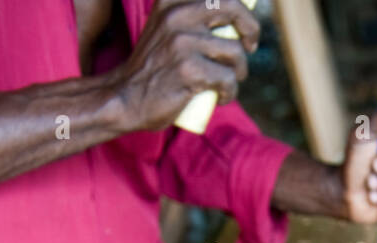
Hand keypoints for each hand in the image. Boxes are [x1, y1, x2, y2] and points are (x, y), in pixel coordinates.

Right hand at [114, 0, 259, 131]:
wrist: (126, 98)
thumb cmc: (154, 67)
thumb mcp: (167, 28)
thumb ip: (188, 16)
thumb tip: (232, 14)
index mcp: (172, 0)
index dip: (242, 9)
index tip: (244, 26)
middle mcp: (177, 14)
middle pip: (232, 8)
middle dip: (250, 28)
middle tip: (250, 46)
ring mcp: (182, 41)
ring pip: (235, 52)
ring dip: (239, 71)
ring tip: (226, 81)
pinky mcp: (188, 70)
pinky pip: (227, 79)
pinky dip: (230, 92)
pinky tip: (220, 97)